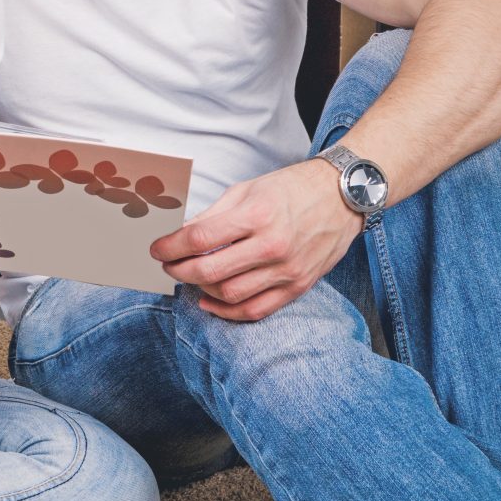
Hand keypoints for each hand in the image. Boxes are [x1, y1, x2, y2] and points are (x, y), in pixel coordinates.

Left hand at [149, 161, 362, 322]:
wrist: (343, 196)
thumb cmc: (292, 188)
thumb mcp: (247, 190)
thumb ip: (212, 215)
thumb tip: (179, 235)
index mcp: (257, 215)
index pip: (199, 239)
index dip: (170, 247)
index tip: (157, 249)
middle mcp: (273, 245)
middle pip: (210, 271)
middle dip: (178, 271)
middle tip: (167, 265)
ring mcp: (287, 270)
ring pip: (230, 294)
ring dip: (200, 289)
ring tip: (189, 277)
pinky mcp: (298, 286)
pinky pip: (256, 310)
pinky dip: (227, 311)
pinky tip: (209, 300)